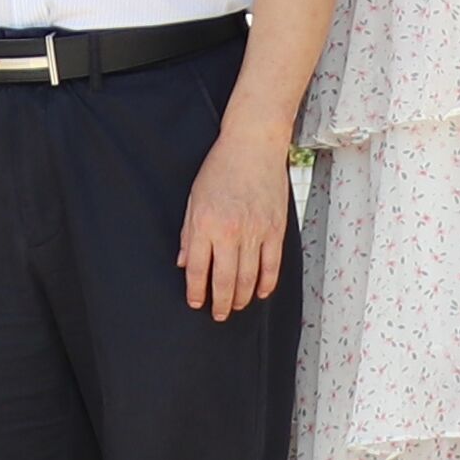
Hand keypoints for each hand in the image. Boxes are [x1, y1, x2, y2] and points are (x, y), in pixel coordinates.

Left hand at [178, 127, 293, 318]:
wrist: (252, 145)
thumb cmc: (220, 168)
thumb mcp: (194, 199)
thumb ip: (189, 234)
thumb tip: (184, 263)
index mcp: (205, 225)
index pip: (198, 270)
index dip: (196, 292)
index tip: (196, 303)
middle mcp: (230, 232)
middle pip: (225, 281)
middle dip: (220, 303)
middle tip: (218, 314)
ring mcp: (255, 232)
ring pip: (249, 278)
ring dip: (241, 298)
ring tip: (236, 306)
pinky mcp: (275, 229)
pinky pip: (272, 266)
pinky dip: (266, 284)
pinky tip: (260, 292)